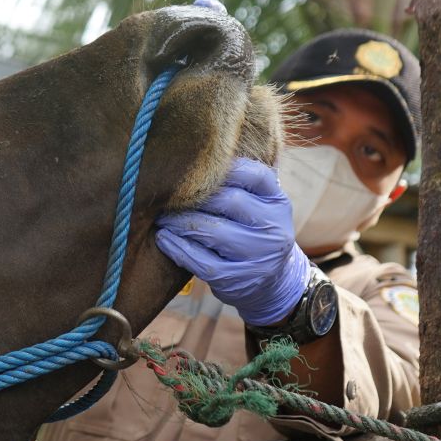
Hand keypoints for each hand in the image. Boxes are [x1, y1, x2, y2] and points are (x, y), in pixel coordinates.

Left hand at [155, 157, 308, 325]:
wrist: (272, 283)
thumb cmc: (253, 233)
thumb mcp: (259, 207)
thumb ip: (238, 185)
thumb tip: (192, 157)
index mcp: (278, 203)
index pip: (255, 175)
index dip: (224, 168)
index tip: (196, 167)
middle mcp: (273, 228)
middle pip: (229, 201)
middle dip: (193, 196)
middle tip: (167, 194)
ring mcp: (257, 256)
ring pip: (212, 231)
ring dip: (180, 221)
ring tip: (162, 216)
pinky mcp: (236, 279)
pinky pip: (200, 260)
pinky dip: (177, 247)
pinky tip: (163, 238)